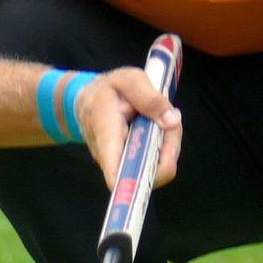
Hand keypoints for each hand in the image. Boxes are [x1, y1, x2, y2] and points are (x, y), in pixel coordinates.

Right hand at [78, 65, 183, 187]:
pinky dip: (164, 145)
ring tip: (166, 118)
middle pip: (146, 171)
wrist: (88, 99)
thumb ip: (150, 98)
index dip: (137, 182)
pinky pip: (153, 161)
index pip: (116, 173)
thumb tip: (171, 122)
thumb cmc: (108, 90)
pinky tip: (161, 125)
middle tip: (173, 120)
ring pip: (154, 167)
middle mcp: (111, 157)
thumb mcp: (129, 80)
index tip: (161, 165)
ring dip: (169, 145)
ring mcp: (121, 162)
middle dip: (169, 150)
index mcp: (106, 135)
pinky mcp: (131, 162)